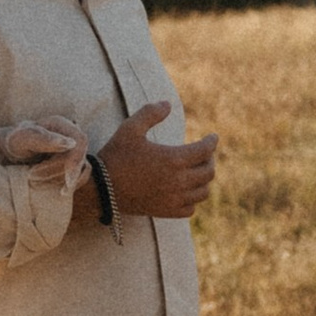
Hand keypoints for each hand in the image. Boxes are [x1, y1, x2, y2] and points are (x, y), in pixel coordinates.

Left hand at [0, 117, 86, 182]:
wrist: (6, 152)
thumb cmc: (11, 143)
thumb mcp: (21, 139)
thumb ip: (43, 139)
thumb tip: (71, 143)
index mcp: (60, 124)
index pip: (80, 142)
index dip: (75, 162)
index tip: (66, 182)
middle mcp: (70, 135)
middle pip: (79, 159)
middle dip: (58, 174)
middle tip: (32, 177)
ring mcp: (73, 150)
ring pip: (80, 171)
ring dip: (58, 180)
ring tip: (34, 180)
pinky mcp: (71, 163)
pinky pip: (77, 179)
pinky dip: (63, 185)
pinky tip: (47, 185)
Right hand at [101, 101, 218, 218]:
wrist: (101, 189)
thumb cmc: (116, 156)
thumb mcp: (130, 128)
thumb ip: (150, 113)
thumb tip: (167, 104)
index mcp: (173, 159)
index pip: (204, 150)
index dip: (212, 141)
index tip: (213, 137)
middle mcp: (178, 181)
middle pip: (208, 172)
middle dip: (209, 159)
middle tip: (204, 153)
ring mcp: (174, 198)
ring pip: (203, 191)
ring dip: (204, 180)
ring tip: (197, 171)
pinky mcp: (166, 211)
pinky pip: (191, 208)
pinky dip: (193, 199)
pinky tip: (186, 191)